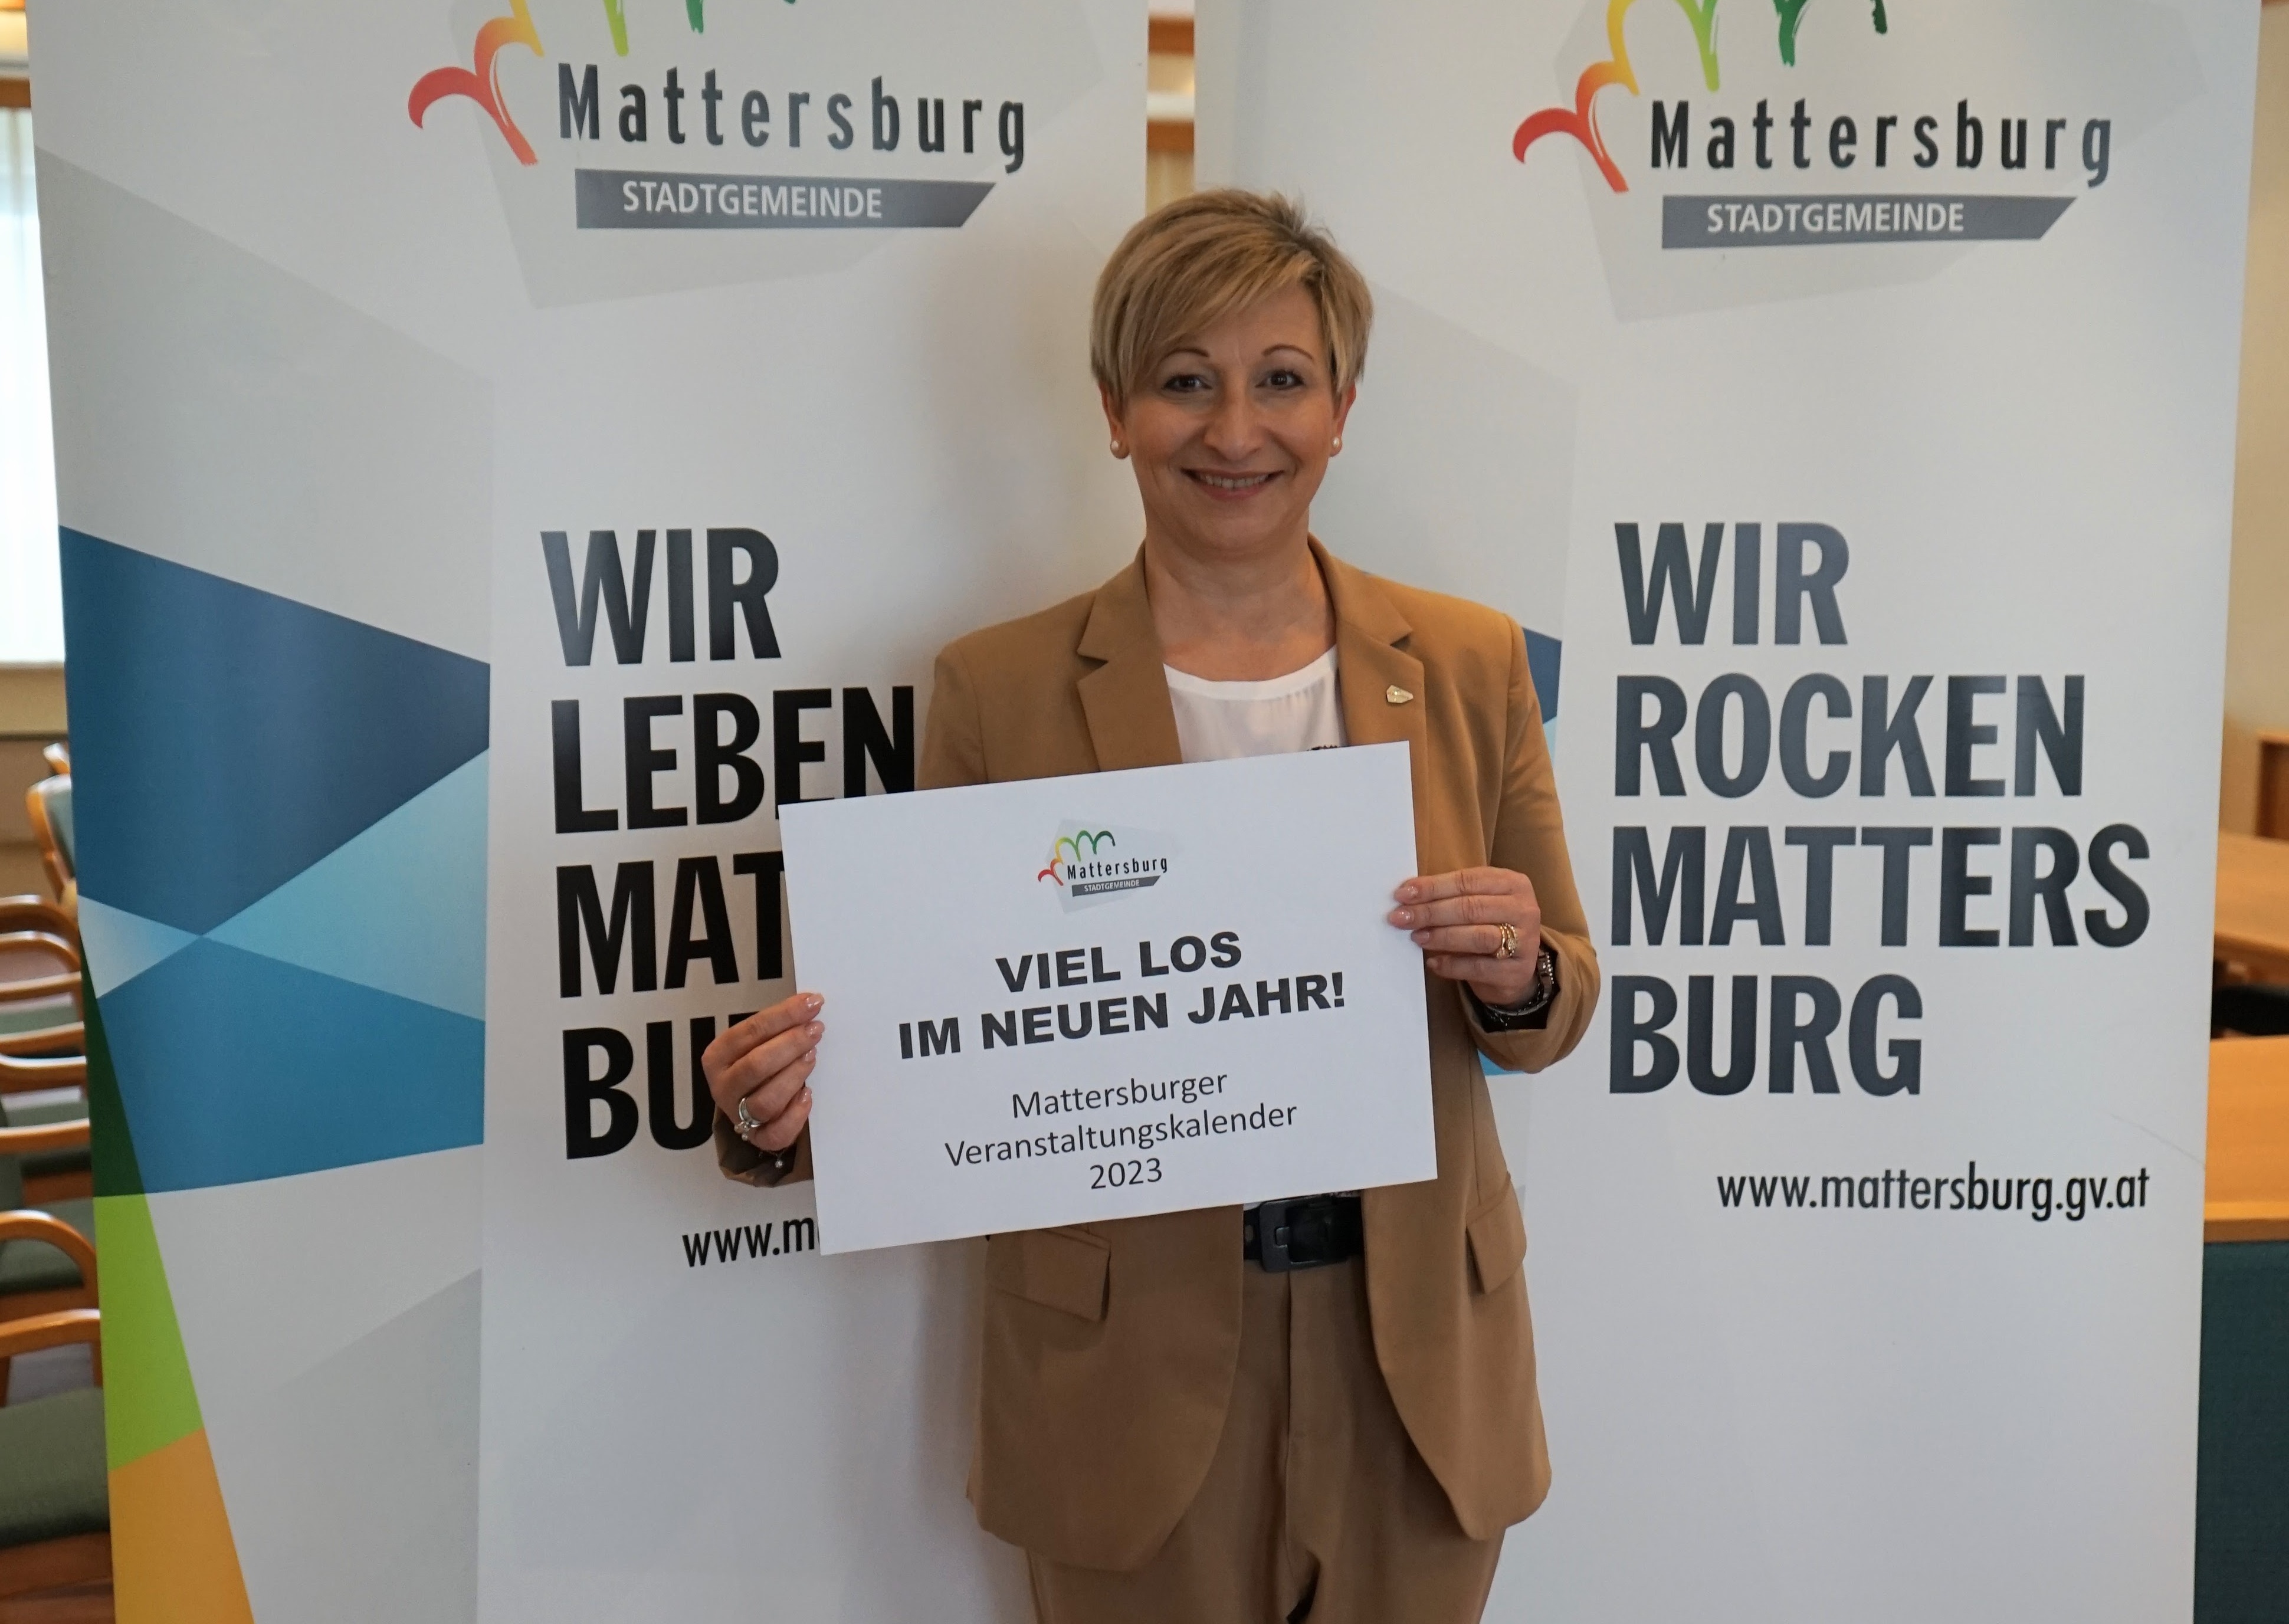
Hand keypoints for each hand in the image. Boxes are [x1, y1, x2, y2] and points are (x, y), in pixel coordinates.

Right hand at [702, 992, 823, 1154]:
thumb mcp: (758, 1043)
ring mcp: (737, 1114)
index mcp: (718, 1057)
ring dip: (794, 1075)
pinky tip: (807, 1094)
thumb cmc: (758, 1067)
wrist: (751, 1108)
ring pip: (766, 1100)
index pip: (750, 1031)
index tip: (811, 1004)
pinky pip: (776, 1133)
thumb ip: (777, 1027)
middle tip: (815, 1030)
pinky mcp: (757, 1137)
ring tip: (812, 1057)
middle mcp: (723, 1086)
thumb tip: (809, 1005)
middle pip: (756, 1065)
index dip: (784, 1016)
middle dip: (791, 1044)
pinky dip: (795, 1114)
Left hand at [1388, 868, 1542, 1007]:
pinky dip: (1452, 964)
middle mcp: (1524, 909)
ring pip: (1478, 936)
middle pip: (1471, 907)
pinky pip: (1479, 967)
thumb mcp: (1477, 904)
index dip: (1433, 887)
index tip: (1403, 894)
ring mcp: (1525, 941)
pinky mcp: (1517, 971)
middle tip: (1401, 918)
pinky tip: (1433, 962)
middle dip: (1431, 912)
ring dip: (1441, 936)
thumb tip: (1406, 896)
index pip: (1468, 880)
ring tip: (1416, 937)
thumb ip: (1450, 897)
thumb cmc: (1488, 928)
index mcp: (1513, 883)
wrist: (1514, 970)